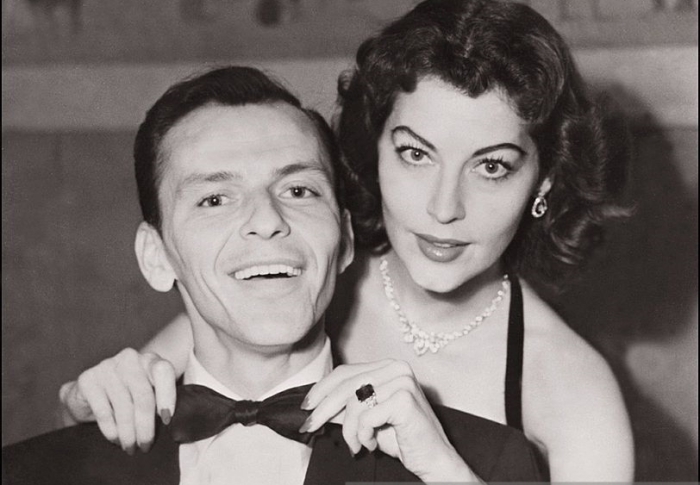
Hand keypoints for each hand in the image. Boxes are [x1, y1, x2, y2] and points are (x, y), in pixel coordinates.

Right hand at [59, 348, 175, 454]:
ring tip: (130, 447)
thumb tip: (172, 426)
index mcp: (149, 360)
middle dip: (146, 426)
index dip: (167, 394)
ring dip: (128, 433)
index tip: (167, 419)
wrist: (88, 395)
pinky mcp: (88, 379)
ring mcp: (107, 366)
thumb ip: (159, 401)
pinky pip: (104, 411)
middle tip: (145, 446)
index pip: (163, 371)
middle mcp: (130, 358)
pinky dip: (111, 430)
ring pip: (124, 406)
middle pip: (143, 395)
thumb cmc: (127, 397)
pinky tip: (115, 440)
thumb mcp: (147, 394)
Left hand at [300, 359, 479, 481]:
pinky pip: (366, 417)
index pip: (346, 372)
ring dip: (349, 431)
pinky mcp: (404, 399)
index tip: (306, 406)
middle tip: (310, 426)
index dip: (322, 389)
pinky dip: (363, 435)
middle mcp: (396, 368)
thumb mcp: (367, 418)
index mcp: (388, 366)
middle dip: (323, 408)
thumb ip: (345, 407)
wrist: (433, 459)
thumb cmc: (402, 439)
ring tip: (357, 445)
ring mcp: (402, 381)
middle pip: (346, 384)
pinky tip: (371, 445)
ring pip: (354, 402)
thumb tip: (315, 404)